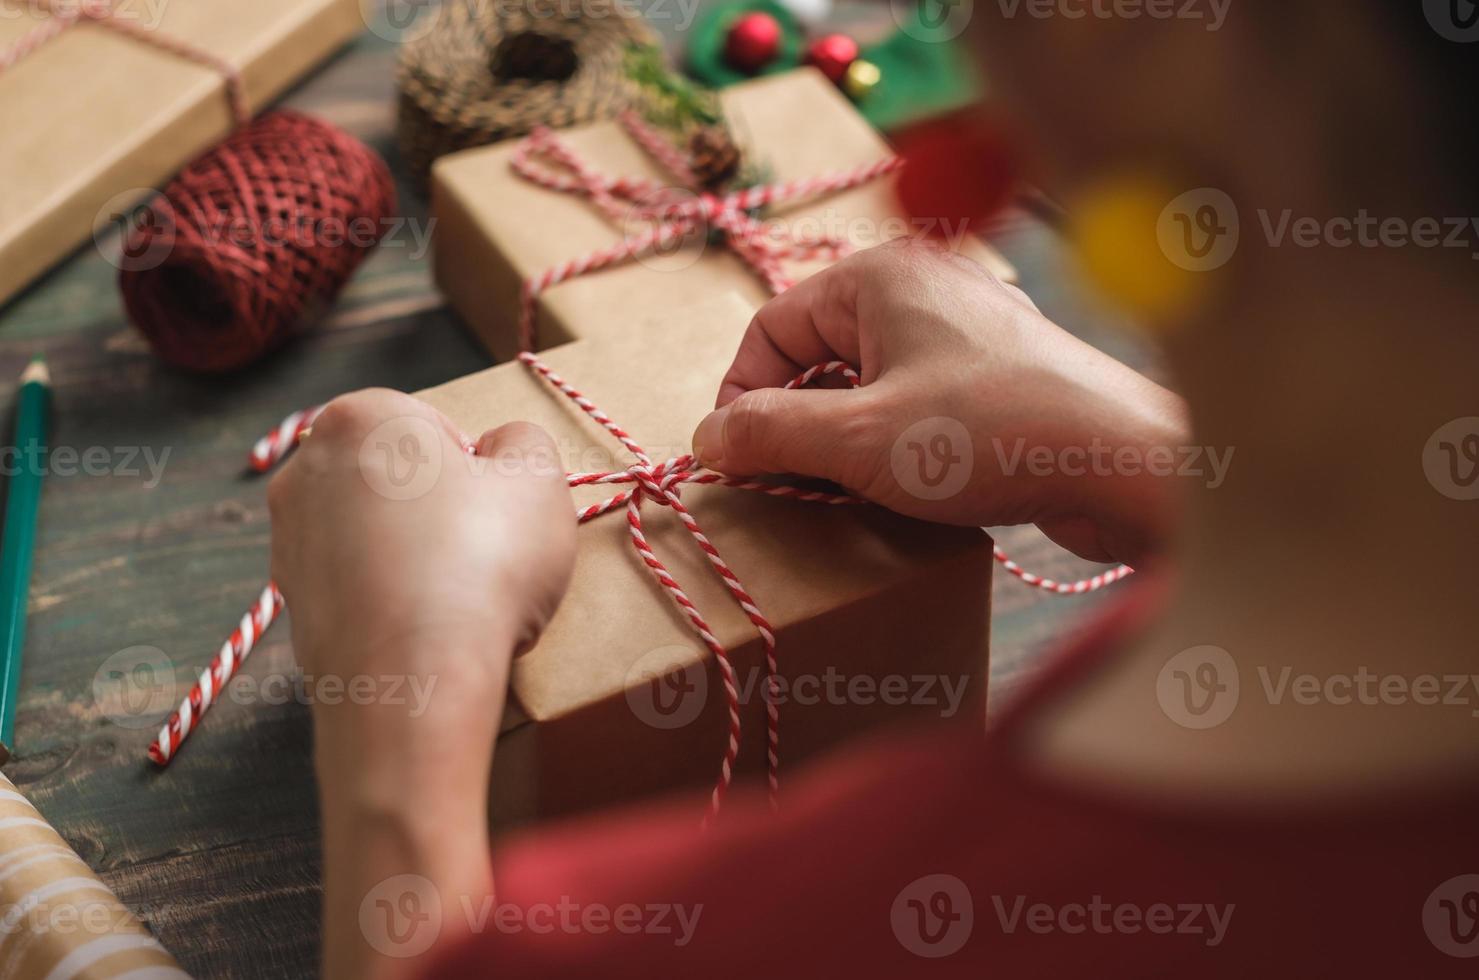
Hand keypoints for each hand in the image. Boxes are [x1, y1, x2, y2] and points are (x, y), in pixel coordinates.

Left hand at [269, 390, 574, 979]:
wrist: (414, 683)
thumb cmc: (482, 562)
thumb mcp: (539, 479)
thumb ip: (524, 443)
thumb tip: (500, 449)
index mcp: (360, 417)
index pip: (434, 426)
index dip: (478, 469)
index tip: (498, 510)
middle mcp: (305, 469)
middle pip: (397, 479)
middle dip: (440, 509)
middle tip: (486, 552)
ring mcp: (288, 542)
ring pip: (376, 536)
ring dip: (416, 557)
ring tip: (461, 600)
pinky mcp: (291, 606)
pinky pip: (359, 589)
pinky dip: (392, 602)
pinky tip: (429, 632)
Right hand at [692, 240, 1187, 564]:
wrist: (1124, 462)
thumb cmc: (990, 434)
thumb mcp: (857, 438)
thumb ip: (769, 434)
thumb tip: (706, 438)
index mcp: (878, 277)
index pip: (772, 327)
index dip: (740, 395)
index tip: (733, 460)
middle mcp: (921, 290)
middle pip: (818, 355)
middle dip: (792, 422)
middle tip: (783, 485)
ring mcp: (964, 334)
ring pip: (867, 384)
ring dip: (841, 441)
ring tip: (839, 495)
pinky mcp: (997, 379)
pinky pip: (915, 404)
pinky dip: (891, 445)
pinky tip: (898, 492)